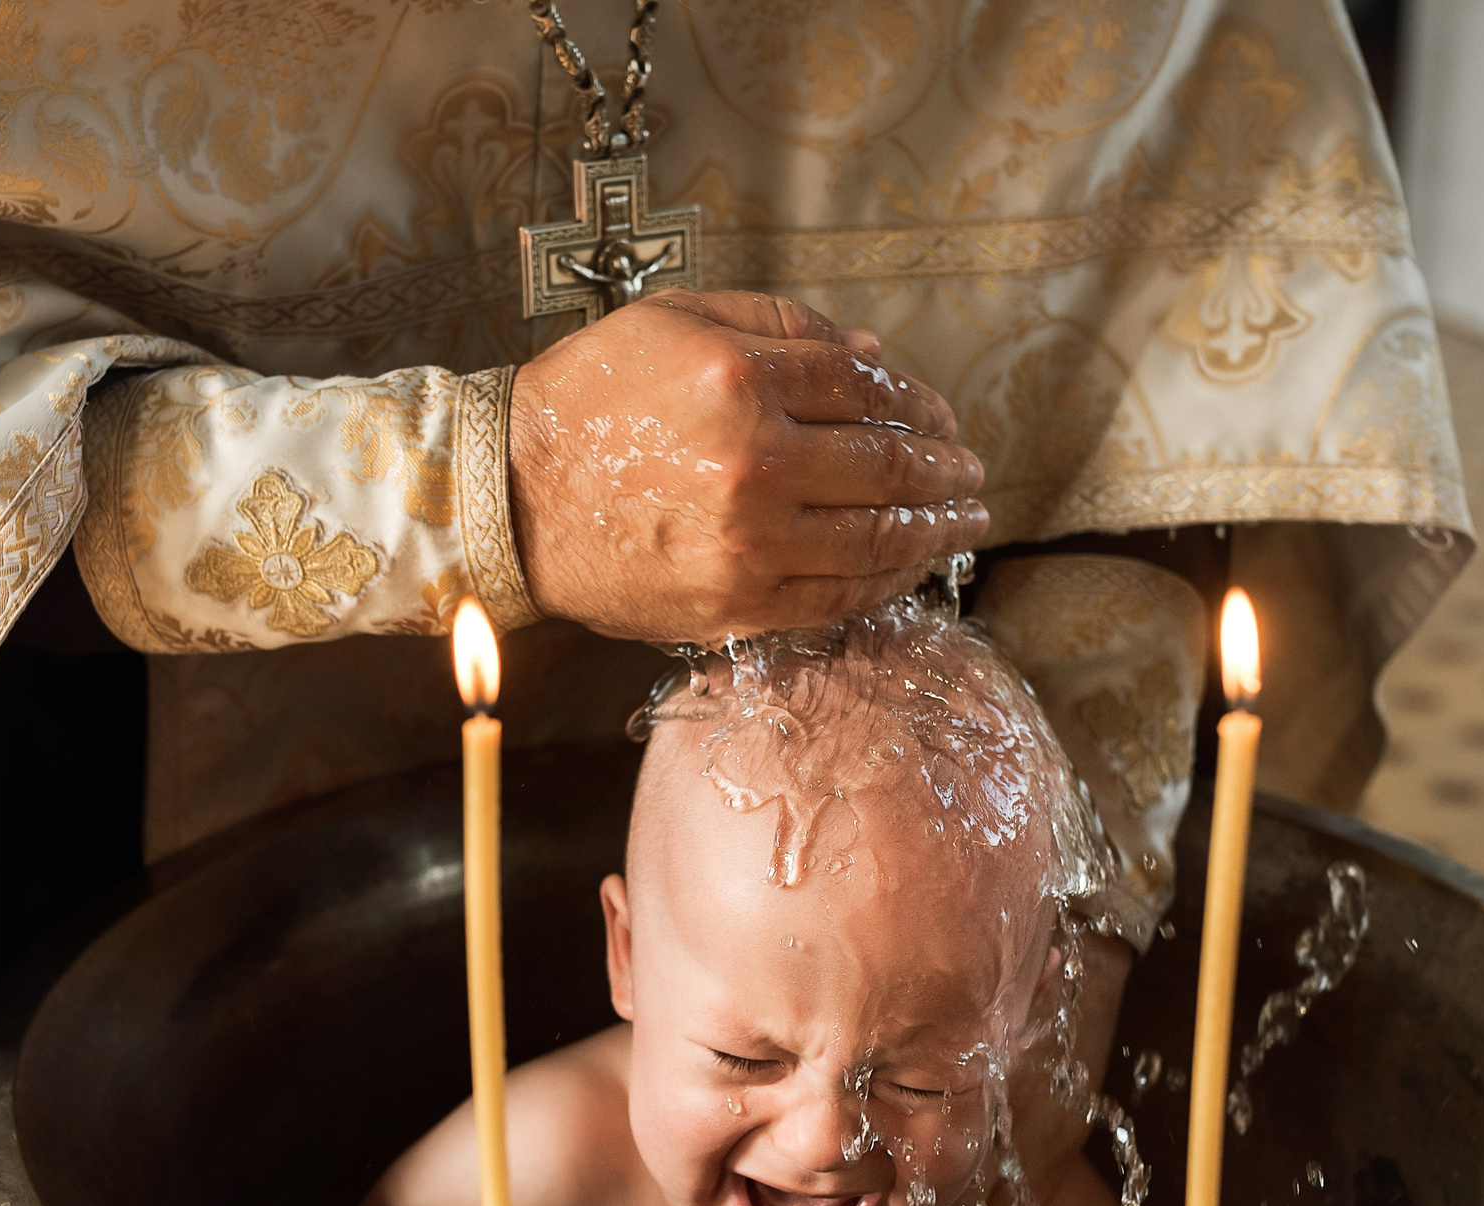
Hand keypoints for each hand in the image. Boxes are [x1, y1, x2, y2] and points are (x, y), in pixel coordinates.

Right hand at [507, 289, 989, 643]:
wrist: (511, 497)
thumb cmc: (588, 401)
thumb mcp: (677, 322)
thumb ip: (781, 327)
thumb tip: (874, 358)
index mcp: (742, 380)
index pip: (867, 392)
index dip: (920, 405)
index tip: (941, 419)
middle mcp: (756, 464)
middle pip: (888, 468)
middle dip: (945, 471)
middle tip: (972, 474)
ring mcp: (750, 544)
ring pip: (876, 540)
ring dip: (934, 531)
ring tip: (963, 523)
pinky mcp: (737, 604)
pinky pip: (837, 597)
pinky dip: (885, 582)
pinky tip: (908, 567)